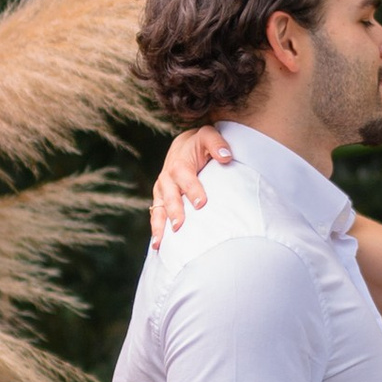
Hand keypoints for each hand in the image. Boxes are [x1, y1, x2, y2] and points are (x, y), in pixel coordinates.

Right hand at [149, 125, 231, 246]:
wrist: (183, 145)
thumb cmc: (199, 143)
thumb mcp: (208, 135)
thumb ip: (217, 144)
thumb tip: (226, 157)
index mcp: (179, 164)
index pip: (184, 176)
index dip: (192, 189)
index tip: (201, 203)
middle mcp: (167, 178)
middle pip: (169, 196)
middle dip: (174, 212)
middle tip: (180, 227)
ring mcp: (161, 191)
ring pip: (158, 209)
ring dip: (159, 226)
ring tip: (161, 243)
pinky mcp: (160, 200)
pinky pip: (156, 216)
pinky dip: (156, 230)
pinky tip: (158, 246)